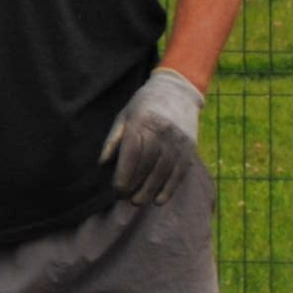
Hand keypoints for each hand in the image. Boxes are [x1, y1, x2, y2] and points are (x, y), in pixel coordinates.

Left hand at [101, 66, 202, 205]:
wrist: (177, 91)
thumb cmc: (144, 105)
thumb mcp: (124, 116)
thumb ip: (113, 140)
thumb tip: (102, 164)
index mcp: (142, 122)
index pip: (132, 153)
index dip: (124, 174)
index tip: (116, 189)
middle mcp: (162, 131)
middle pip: (148, 164)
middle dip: (135, 184)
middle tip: (124, 199)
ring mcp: (178, 139)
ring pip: (164, 170)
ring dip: (150, 189)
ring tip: (138, 201)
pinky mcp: (189, 146)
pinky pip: (179, 171)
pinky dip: (169, 188)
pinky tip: (159, 200)